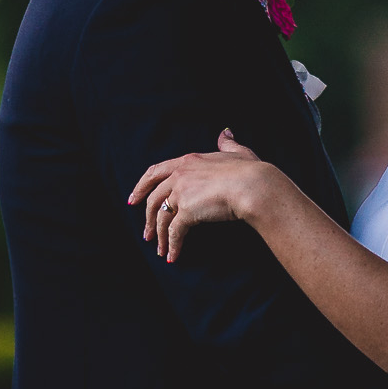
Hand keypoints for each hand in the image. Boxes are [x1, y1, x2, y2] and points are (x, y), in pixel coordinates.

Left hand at [128, 130, 273, 261]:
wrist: (254, 186)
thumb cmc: (250, 171)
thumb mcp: (238, 152)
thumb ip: (227, 144)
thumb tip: (225, 133)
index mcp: (187, 161)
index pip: (154, 172)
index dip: (141, 187)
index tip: (133, 199)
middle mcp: (180, 176)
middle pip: (154, 199)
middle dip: (148, 218)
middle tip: (147, 233)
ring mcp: (182, 194)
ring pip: (162, 218)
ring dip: (159, 236)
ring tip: (160, 249)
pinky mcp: (187, 212)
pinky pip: (174, 232)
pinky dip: (172, 245)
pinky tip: (173, 255)